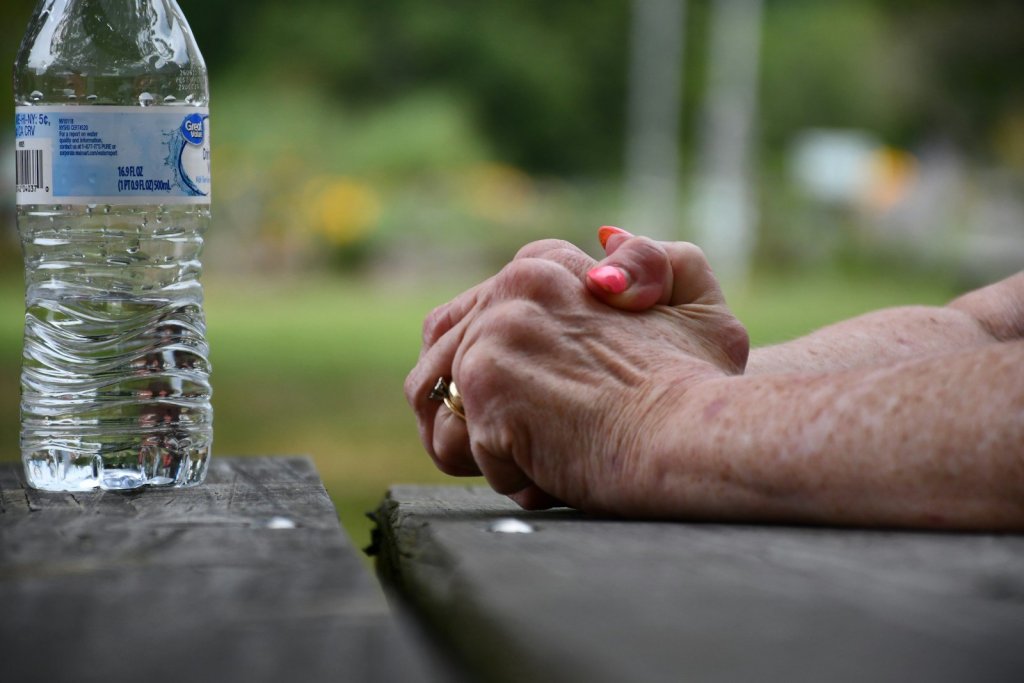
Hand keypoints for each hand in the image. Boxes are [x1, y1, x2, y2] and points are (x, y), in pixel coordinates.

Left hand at [405, 236, 748, 512]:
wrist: (694, 434)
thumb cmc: (696, 383)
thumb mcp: (691, 303)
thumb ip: (650, 263)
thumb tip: (603, 238)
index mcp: (545, 264)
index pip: (472, 319)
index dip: (500, 376)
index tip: (547, 399)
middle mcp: (511, 287)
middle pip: (444, 364)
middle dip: (479, 414)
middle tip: (536, 439)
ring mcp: (493, 334)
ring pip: (444, 408)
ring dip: (484, 444)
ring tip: (538, 455)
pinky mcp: (483, 384)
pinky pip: (462, 448)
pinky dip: (504, 472)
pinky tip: (552, 470)